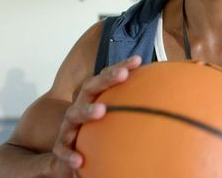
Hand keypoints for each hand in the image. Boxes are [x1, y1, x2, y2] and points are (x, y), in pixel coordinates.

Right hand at [46, 56, 142, 176]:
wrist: (69, 156)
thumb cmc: (94, 133)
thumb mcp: (110, 119)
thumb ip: (129, 110)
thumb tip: (160, 102)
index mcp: (91, 99)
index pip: (105, 78)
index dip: (120, 66)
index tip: (137, 60)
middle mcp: (78, 108)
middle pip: (90, 88)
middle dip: (106, 80)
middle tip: (123, 74)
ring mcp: (68, 127)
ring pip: (74, 115)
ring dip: (87, 111)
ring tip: (101, 110)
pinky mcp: (61, 148)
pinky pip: (62, 151)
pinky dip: (70, 155)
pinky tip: (79, 160)